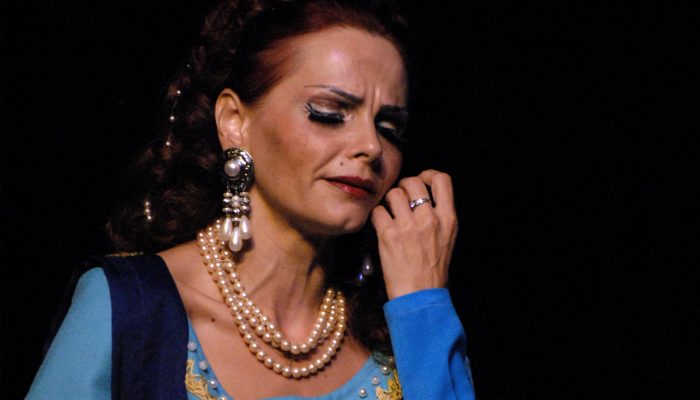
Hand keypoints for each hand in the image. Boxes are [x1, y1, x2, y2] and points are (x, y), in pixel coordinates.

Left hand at [371, 170, 457, 299]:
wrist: (420, 296)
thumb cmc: (433, 271)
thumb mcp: (448, 239)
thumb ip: (439, 216)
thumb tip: (423, 197)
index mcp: (448, 219)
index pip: (443, 180)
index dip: (428, 175)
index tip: (421, 181)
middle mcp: (430, 219)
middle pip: (413, 181)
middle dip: (403, 186)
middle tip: (400, 198)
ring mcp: (408, 226)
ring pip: (393, 193)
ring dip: (389, 201)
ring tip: (390, 213)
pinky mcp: (388, 235)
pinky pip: (378, 211)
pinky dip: (377, 216)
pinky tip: (380, 225)